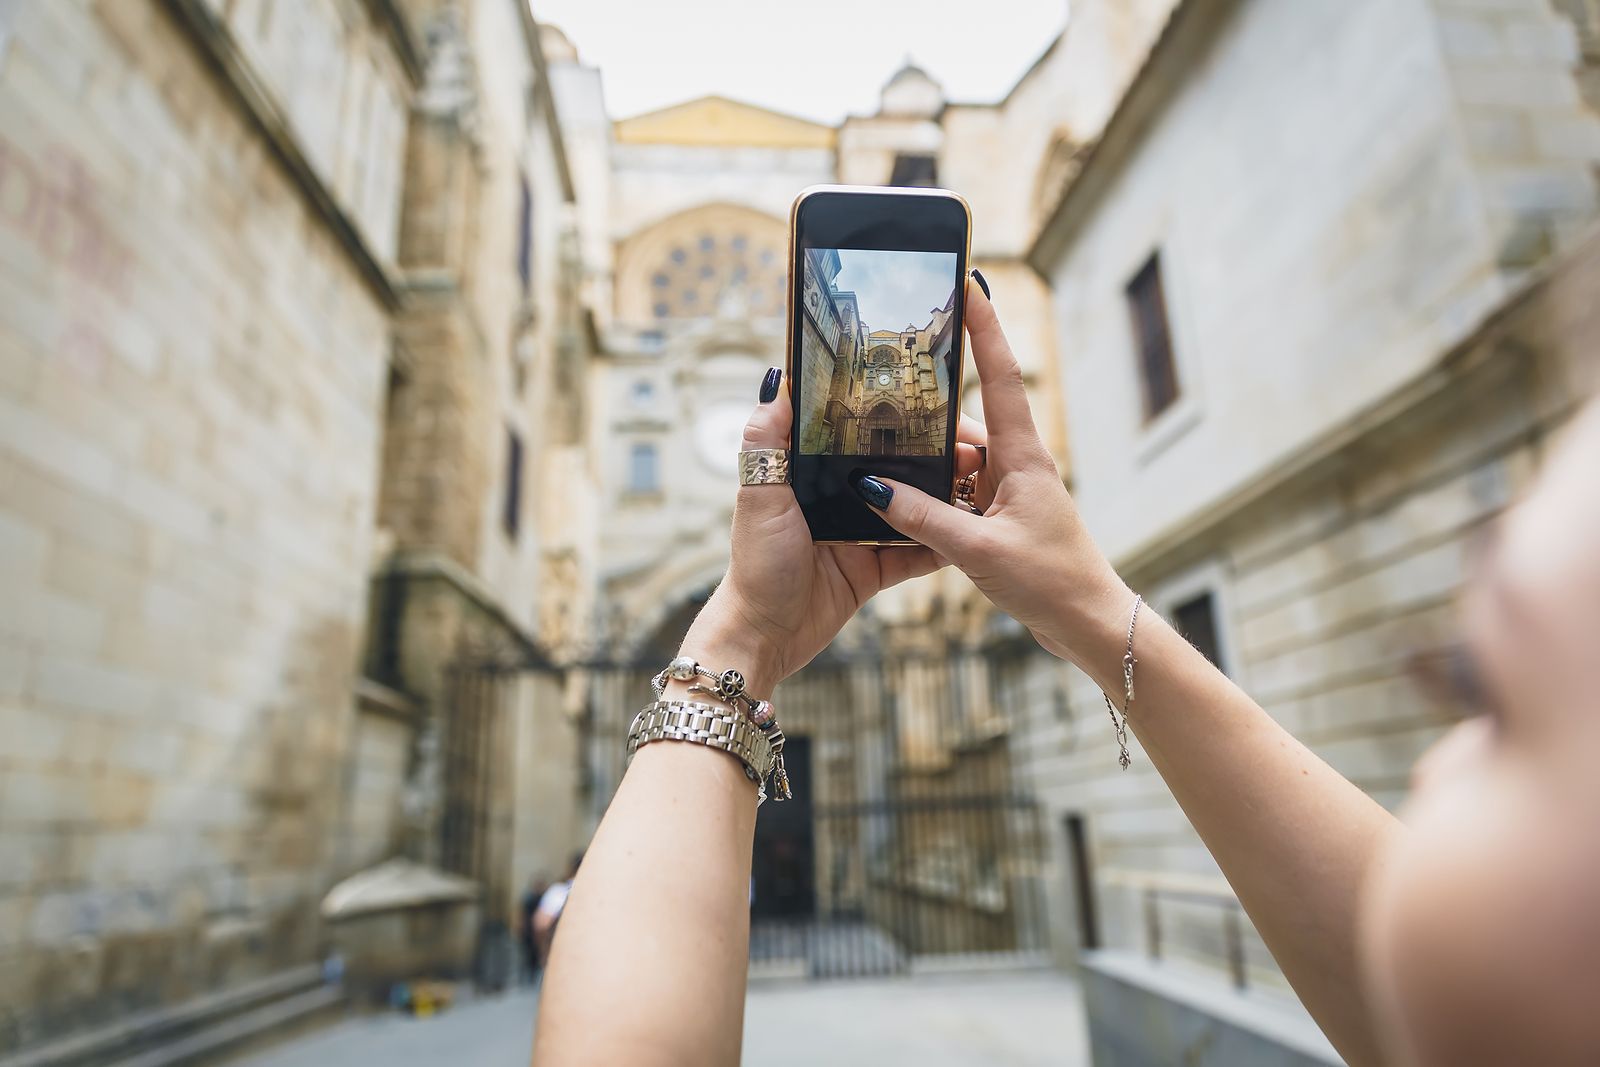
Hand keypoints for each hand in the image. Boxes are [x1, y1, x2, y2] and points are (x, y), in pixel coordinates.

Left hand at [680, 369, 945, 696]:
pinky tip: (970, 532)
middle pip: (895, 468)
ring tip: (978, 484)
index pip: (858, 433)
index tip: (928, 401)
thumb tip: (775, 381)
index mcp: (813, 473)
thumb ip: (765, 440)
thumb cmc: (755, 565)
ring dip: (943, 498)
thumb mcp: (758, 497)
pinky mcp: (876, 569)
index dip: (892, 416)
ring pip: (913, 509)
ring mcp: (862, 533)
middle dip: (932, 456)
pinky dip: (941, 545)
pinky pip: (916, 554)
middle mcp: (840, 498)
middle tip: (969, 448)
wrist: (765, 636)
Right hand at [849, 275, 1132, 686]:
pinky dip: (931, 491)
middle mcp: (1017, 465)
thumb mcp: (978, 550)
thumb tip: (872, 487)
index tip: (969, 282)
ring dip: (924, 459)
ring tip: (877, 451)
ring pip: (956, 460)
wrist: (1090, 624)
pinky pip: (958, 491)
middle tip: (887, 377)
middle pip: (965, 419)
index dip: (983, 326)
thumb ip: (923, 518)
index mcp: (1023, 458)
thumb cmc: (1051, 583)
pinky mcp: (1002, 518)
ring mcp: (1010, 491)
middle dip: (928, 403)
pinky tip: (900, 501)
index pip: (999, 376)